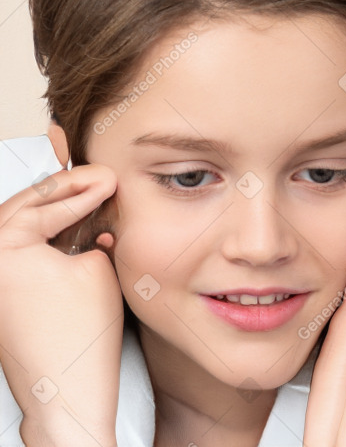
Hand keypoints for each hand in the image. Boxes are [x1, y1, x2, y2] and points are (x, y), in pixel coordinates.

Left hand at [0, 164, 122, 446]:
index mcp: (2, 247)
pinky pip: (18, 248)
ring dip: (51, 208)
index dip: (87, 189)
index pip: (50, 205)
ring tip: (81, 195)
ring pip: (17, 224)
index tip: (110, 178)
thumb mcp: (98, 267)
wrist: (67, 390)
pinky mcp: (0, 294)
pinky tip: (66, 226)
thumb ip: (95, 235)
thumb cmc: (80, 333)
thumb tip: (96, 225)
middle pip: (24, 205)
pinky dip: (42, 232)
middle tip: (96, 178)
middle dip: (65, 189)